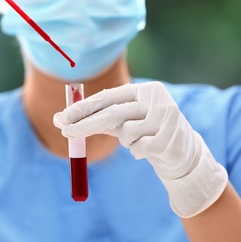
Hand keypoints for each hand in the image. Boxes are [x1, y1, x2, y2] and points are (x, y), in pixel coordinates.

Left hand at [53, 82, 227, 217]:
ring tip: (139, 140)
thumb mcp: (122, 120)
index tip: (62, 117)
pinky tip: (150, 148)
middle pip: (112, 113)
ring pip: (126, 134)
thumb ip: (96, 117)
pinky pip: (138, 149)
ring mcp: (165, 117)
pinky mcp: (169, 138)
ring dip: (125, 141)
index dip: (82, 108)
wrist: (180, 150)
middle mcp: (155, 98)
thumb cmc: (144, 130)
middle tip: (65, 133)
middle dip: (84, 125)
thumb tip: (60, 119)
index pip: (107, 97)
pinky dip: (137, 151)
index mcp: (142, 89)